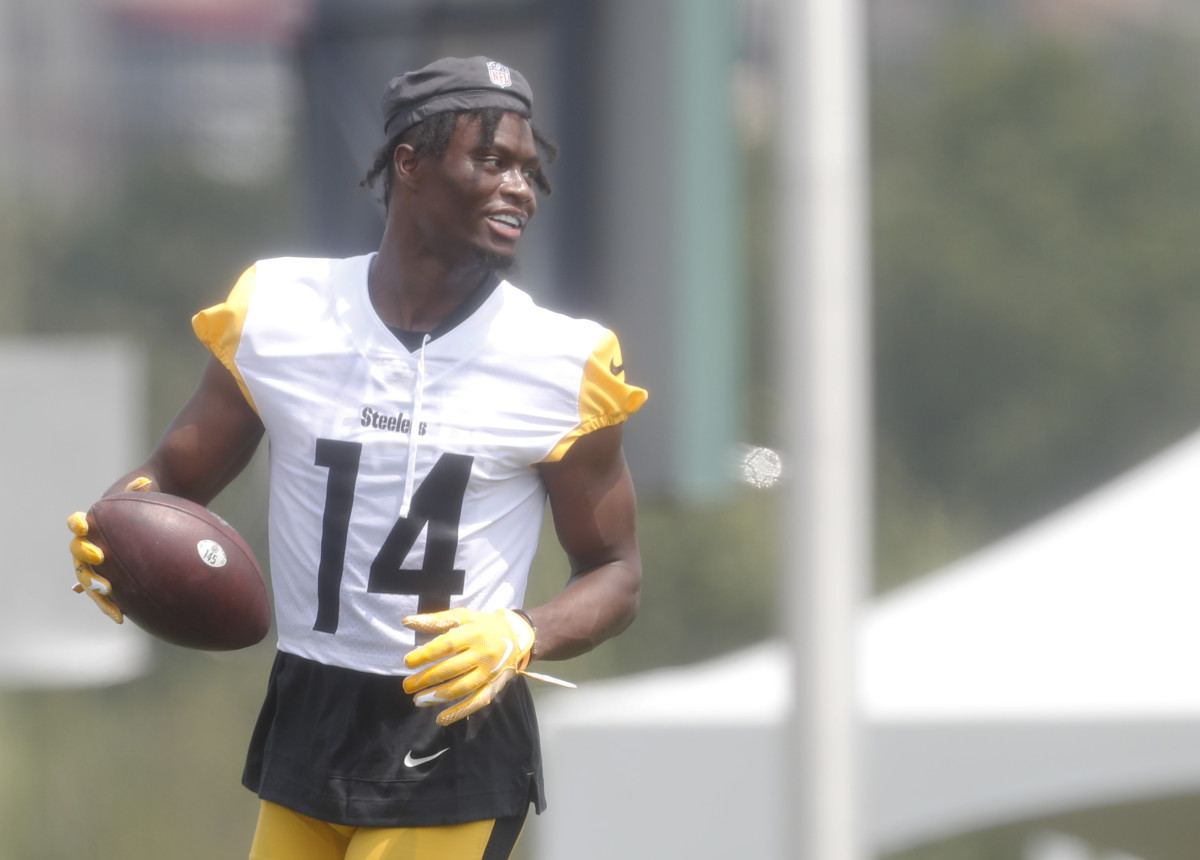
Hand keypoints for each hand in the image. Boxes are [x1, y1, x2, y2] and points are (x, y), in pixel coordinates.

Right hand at [67, 477, 151, 623]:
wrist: (149, 518)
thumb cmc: (143, 502)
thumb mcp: (141, 495)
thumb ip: (138, 490)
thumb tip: (145, 481)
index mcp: (91, 524)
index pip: (76, 524)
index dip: (78, 526)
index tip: (85, 526)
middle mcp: (88, 545)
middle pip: (78, 555)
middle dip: (86, 558)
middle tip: (99, 558)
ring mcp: (96, 564)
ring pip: (87, 579)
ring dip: (94, 587)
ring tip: (107, 594)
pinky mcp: (107, 578)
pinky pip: (105, 594)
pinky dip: (110, 604)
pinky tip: (121, 616)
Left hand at [402, 608, 535, 725]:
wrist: (519, 635)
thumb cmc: (485, 624)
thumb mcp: (463, 616)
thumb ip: (435, 620)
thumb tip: (406, 622)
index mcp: (473, 633)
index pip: (445, 646)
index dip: (424, 655)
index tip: (407, 662)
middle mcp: (482, 653)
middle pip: (450, 669)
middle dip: (425, 679)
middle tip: (407, 686)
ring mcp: (489, 672)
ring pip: (462, 687)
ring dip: (438, 697)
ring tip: (418, 701)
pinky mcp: (495, 685)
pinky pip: (477, 701)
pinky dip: (460, 712)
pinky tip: (442, 718)